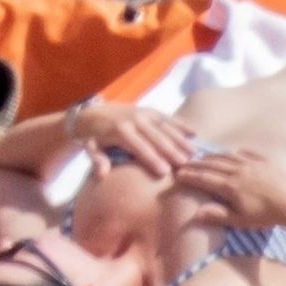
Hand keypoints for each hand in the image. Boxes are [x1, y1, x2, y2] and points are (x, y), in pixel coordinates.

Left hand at [72, 101, 196, 178]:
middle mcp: (134, 120)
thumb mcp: (91, 148)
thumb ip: (97, 160)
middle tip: (186, 165)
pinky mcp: (150, 111)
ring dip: (180, 139)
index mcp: (119, 130)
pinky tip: (194, 133)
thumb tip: (101, 174)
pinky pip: (167, 117)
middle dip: (171, 150)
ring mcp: (143, 113)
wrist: (93, 113)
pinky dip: (181, 124)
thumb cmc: (94, 137)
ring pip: (165, 127)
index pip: (138, 146)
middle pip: (155, 137)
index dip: (152, 159)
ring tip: (194, 154)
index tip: (165, 172)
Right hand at [181, 147, 285, 231]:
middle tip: (184, 163)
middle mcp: (238, 170)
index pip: (204, 178)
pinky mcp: (265, 161)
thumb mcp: (241, 221)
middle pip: (212, 164)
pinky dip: (235, 152)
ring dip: (212, 156)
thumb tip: (196, 213)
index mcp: (230, 186)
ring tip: (203, 157)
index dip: (189, 176)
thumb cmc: (267, 217)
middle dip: (196, 164)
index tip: (177, 174)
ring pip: (227, 156)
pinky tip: (231, 153)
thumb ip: (218, 215)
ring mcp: (252, 164)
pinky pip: (246, 153)